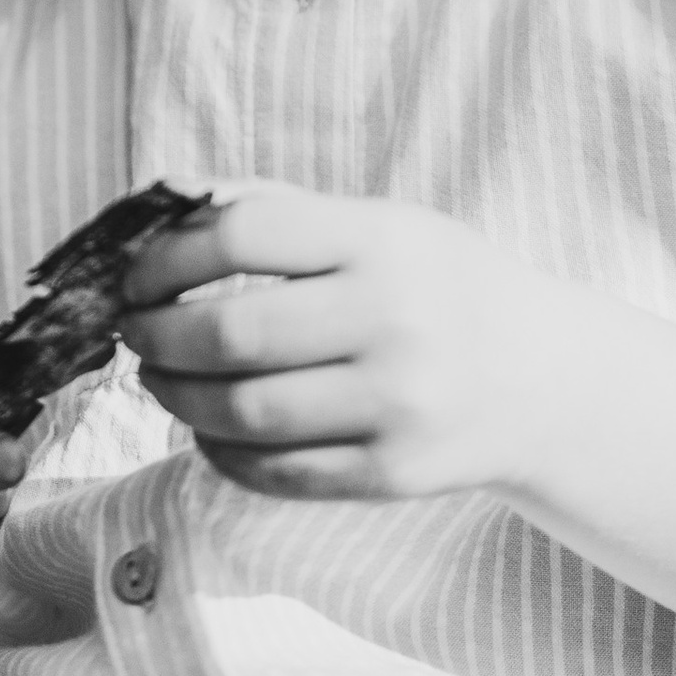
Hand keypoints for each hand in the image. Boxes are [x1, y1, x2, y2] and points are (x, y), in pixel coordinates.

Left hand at [120, 181, 544, 499]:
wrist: (543, 378)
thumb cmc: (437, 286)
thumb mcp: (379, 222)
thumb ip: (275, 209)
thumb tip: (162, 201)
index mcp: (382, 240)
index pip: (241, 236)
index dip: (164, 258)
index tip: (135, 275)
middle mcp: (393, 320)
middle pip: (230, 334)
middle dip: (155, 336)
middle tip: (133, 333)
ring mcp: (397, 404)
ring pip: (243, 412)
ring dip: (175, 397)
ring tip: (158, 379)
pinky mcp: (394, 474)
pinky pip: (275, 472)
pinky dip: (220, 452)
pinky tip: (208, 429)